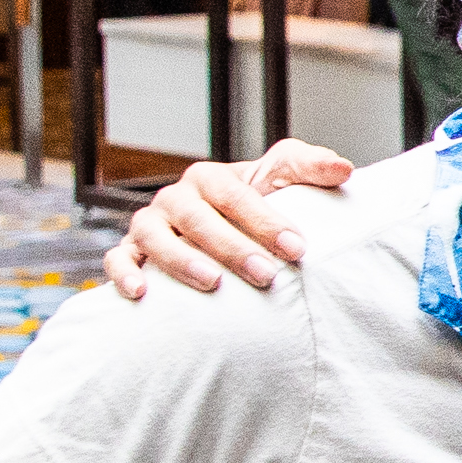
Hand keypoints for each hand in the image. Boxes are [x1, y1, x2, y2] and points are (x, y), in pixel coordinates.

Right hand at [99, 141, 350, 296]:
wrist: (224, 231)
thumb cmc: (257, 205)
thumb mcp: (285, 179)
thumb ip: (311, 168)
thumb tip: (344, 168)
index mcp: (211, 178)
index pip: (236, 196)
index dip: (266, 221)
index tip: (297, 248)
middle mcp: (176, 199)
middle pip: (199, 220)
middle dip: (233, 248)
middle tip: (266, 274)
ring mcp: (150, 226)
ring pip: (156, 238)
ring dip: (182, 261)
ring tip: (213, 284)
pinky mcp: (131, 252)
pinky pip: (118, 259)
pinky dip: (124, 273)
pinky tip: (142, 294)